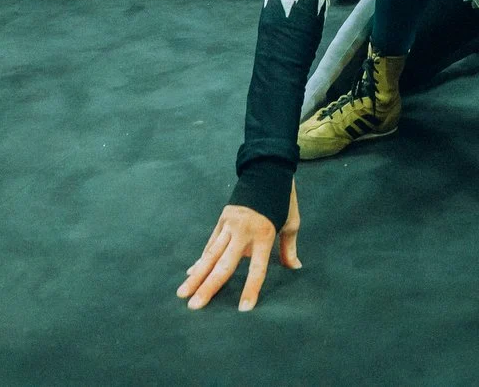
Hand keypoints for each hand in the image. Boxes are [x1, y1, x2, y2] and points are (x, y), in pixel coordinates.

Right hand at [179, 189, 301, 311]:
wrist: (267, 168)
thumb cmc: (283, 199)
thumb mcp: (292, 222)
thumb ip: (289, 247)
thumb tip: (295, 268)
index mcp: (264, 234)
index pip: (257, 268)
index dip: (250, 289)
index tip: (243, 309)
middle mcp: (243, 231)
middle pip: (224, 264)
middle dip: (208, 287)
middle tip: (195, 306)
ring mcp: (230, 225)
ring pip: (210, 255)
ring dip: (196, 275)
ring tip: (183, 293)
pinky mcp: (222, 219)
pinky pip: (210, 244)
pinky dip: (201, 260)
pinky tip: (190, 274)